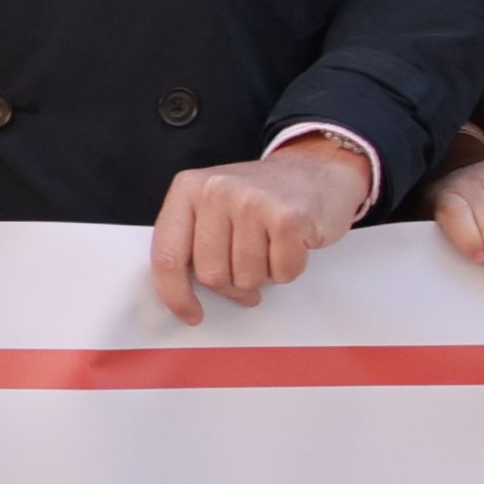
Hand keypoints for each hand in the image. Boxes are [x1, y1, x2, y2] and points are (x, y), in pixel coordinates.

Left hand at [148, 133, 376, 322]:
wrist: (316, 169)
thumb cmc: (261, 197)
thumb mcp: (213, 207)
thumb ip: (192, 241)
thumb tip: (181, 295)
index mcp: (188, 189)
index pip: (167, 256)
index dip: (176, 295)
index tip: (190, 314)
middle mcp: (216, 191)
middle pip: (211, 275)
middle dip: (233, 285)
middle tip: (248, 268)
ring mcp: (252, 202)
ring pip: (247, 279)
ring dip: (263, 276)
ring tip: (271, 248)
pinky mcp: (288, 218)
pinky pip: (282, 273)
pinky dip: (289, 269)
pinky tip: (291, 244)